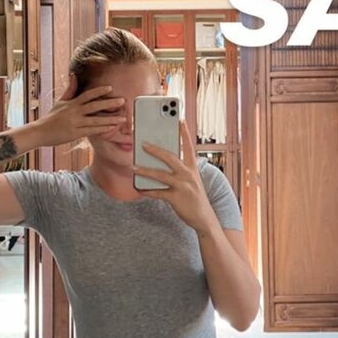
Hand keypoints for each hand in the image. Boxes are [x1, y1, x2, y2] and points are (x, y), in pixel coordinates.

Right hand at [38, 74, 126, 146]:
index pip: (87, 95)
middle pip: (94, 106)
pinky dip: (102, 130)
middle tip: (123, 101)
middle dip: (109, 103)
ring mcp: (75, 123)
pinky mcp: (74, 134)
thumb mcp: (60, 101)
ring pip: (95, 121)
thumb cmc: (51, 117)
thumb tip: (73, 74)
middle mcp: (74, 112)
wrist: (40, 132)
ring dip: (110, 119)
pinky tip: (111, 128)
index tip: (111, 88)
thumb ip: (70, 89)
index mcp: (72, 104)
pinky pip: (91, 131)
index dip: (99, 91)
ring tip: (123, 118)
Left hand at [133, 120, 218, 235]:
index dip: (184, 132)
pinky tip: (138, 189)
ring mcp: (183, 186)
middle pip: (170, 157)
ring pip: (160, 175)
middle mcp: (188, 174)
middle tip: (142, 143)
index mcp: (193, 167)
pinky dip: (146, 191)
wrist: (204, 218)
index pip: (188, 146)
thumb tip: (158, 162)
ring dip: (145, 170)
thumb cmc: (194, 196)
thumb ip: (179, 170)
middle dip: (155, 150)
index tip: (179, 119)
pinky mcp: (176, 198)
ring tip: (133, 167)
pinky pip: (158, 193)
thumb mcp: (191, 180)